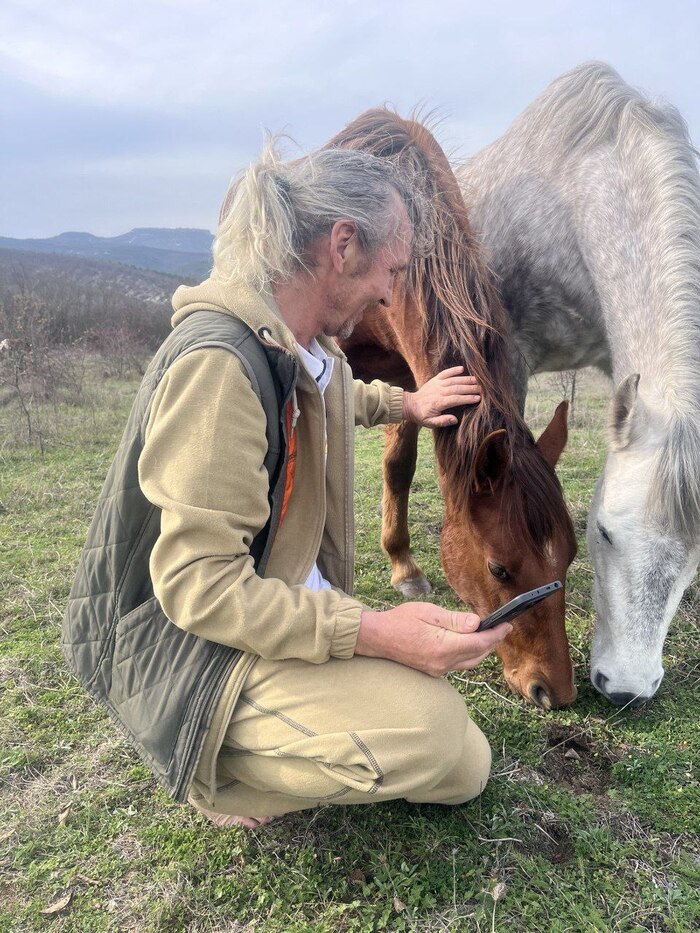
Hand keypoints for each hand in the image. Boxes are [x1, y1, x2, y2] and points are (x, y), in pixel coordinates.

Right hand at [355, 602, 511, 676]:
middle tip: (502, 627)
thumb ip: (454, 620)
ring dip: (482, 649)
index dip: (495, 634)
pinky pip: (459, 664)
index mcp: (442, 647)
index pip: (478, 643)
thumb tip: (477, 623)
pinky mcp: (434, 671)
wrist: (378, 638)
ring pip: (470, 661)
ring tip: (490, 634)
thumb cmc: (400, 620)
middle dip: (492, 641)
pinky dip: (469, 653)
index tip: (507, 624)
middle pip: (477, 655)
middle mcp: (443, 663)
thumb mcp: (428, 613)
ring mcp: (438, 670)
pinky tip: (470, 642)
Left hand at [403, 366, 480, 427]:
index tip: (478, 398)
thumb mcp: (430, 423)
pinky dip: (453, 370)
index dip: (467, 398)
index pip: (456, 399)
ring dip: (465, 379)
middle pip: (457, 388)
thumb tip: (455, 419)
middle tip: (481, 389)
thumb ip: (442, 421)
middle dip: (470, 388)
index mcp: (439, 402)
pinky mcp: (435, 380)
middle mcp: (439, 391)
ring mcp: (437, 384)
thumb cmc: (422, 415)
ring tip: (477, 380)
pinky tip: (462, 368)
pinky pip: (445, 373)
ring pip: (453, 380)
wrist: (410, 405)